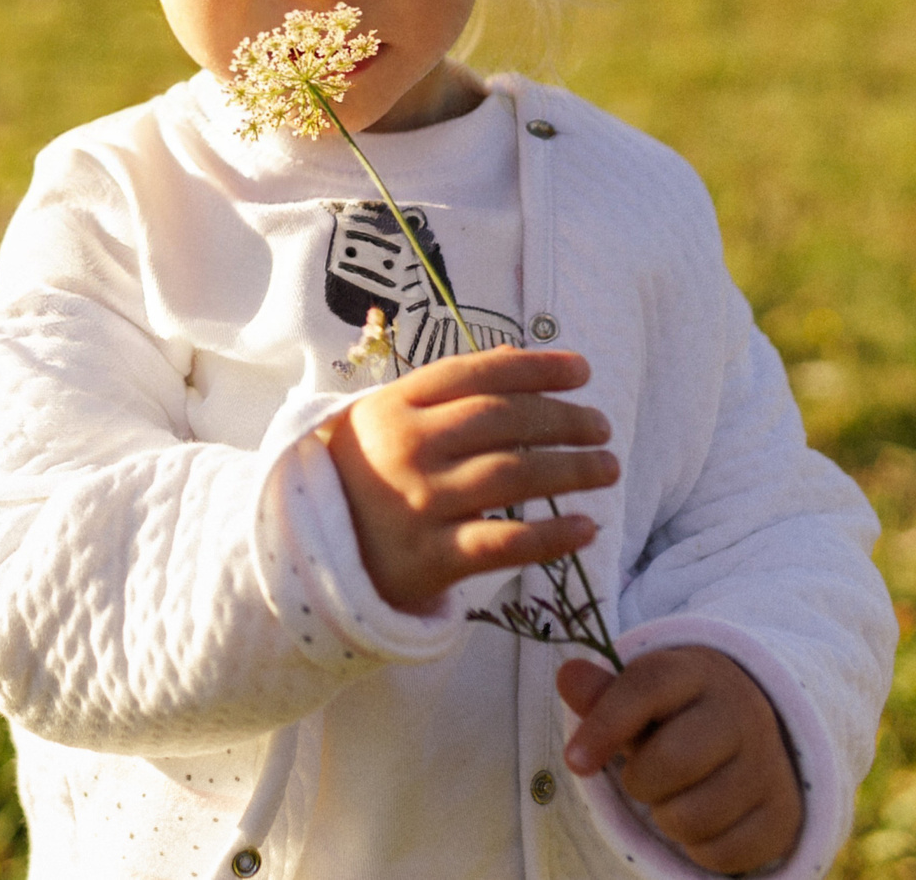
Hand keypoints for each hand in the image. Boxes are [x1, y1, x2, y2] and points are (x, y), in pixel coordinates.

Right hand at [321, 345, 615, 613]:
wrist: (307, 551)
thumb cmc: (360, 474)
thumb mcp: (386, 418)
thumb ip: (446, 390)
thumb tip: (519, 358)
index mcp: (396, 405)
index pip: (477, 374)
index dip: (536, 368)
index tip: (583, 371)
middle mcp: (408, 447)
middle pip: (503, 420)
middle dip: (563, 418)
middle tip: (602, 426)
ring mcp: (419, 502)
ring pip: (513, 475)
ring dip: (572, 468)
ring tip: (608, 467)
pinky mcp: (430, 557)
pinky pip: (503, 543)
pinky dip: (551, 536)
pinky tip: (587, 527)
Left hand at [557, 647, 802, 874]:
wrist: (754, 730)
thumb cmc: (678, 714)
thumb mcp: (641, 694)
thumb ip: (601, 693)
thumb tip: (568, 677)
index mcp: (699, 673)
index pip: (645, 689)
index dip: (604, 728)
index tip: (573, 762)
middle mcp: (744, 713)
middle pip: (669, 763)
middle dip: (640, 781)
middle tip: (646, 776)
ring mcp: (770, 765)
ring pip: (692, 818)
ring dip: (668, 818)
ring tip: (678, 796)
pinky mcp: (784, 815)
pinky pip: (721, 854)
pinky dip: (700, 849)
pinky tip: (706, 821)